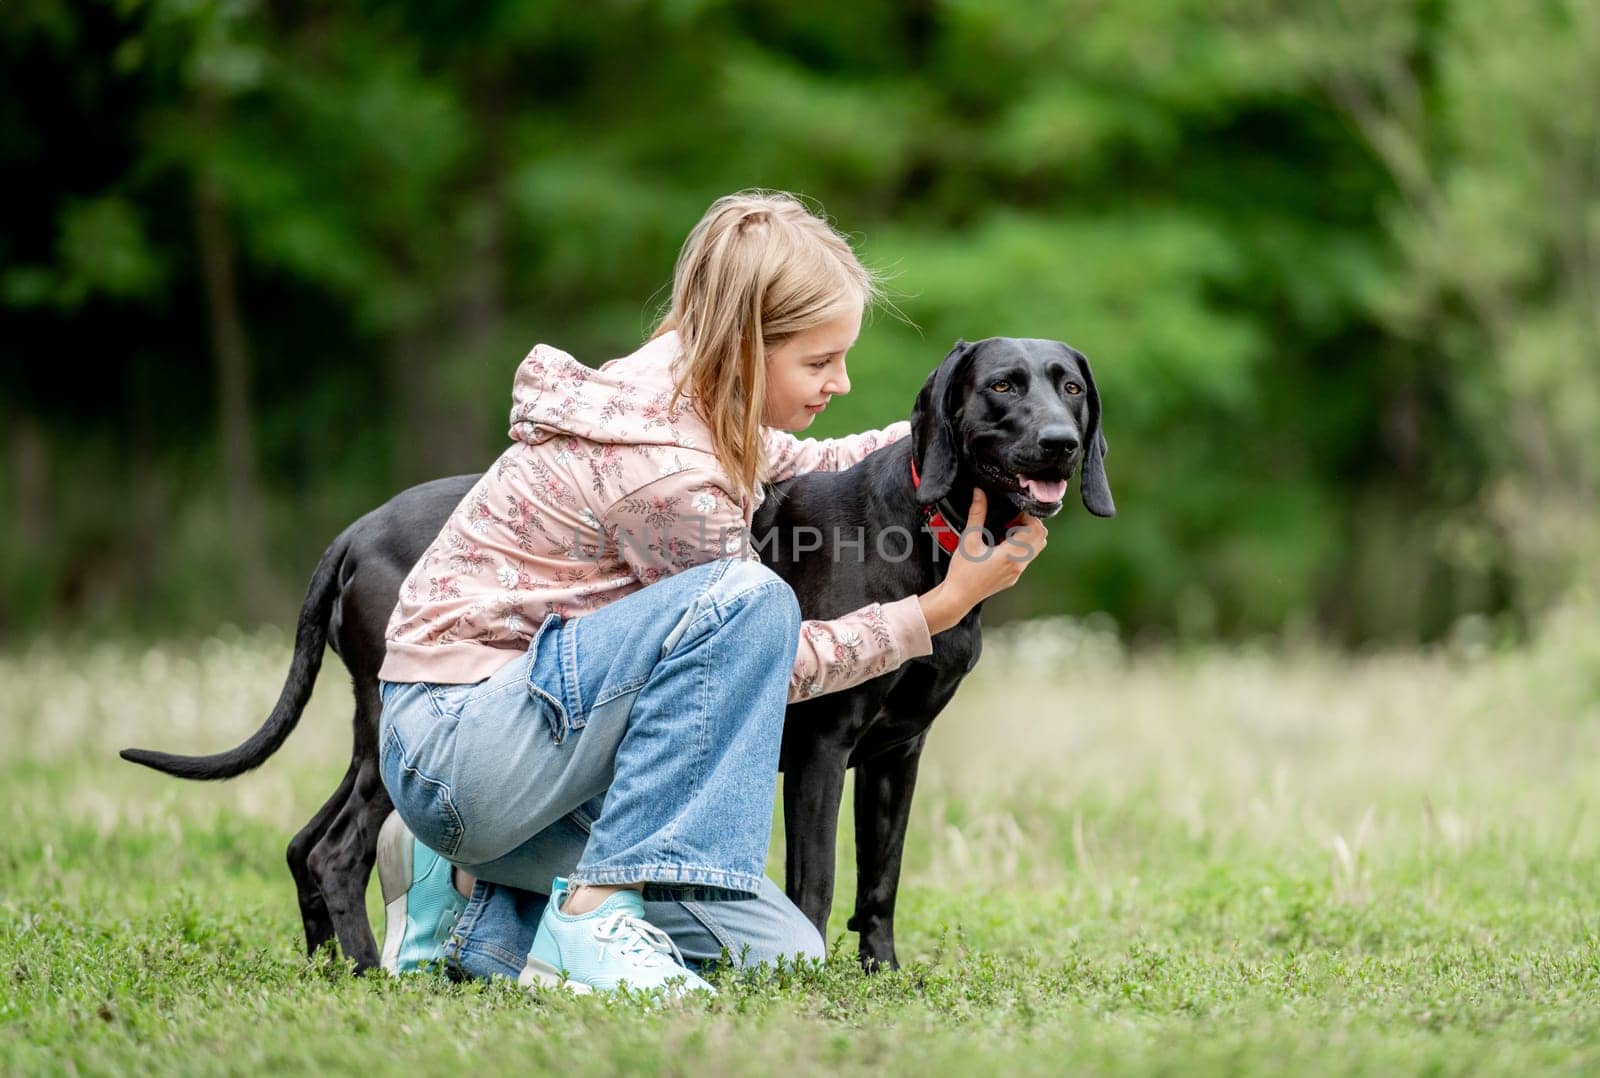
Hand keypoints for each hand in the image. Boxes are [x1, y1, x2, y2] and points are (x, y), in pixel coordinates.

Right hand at [917, 487, 1047, 633]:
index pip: (1036, 529)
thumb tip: (980, 493)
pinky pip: (1026, 558)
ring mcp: (1018, 572)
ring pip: (1036, 548)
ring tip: (1005, 532)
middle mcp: (1019, 565)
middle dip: (1029, 524)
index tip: (1012, 513)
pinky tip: (1000, 544)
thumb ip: (977, 514)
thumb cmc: (962, 572)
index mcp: (1011, 555)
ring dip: (1025, 536)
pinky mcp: (1013, 577)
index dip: (1027, 517)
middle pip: (1041, 537)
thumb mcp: (969, 539)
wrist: (958, 597)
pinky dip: (1020, 547)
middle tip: (1010, 520)